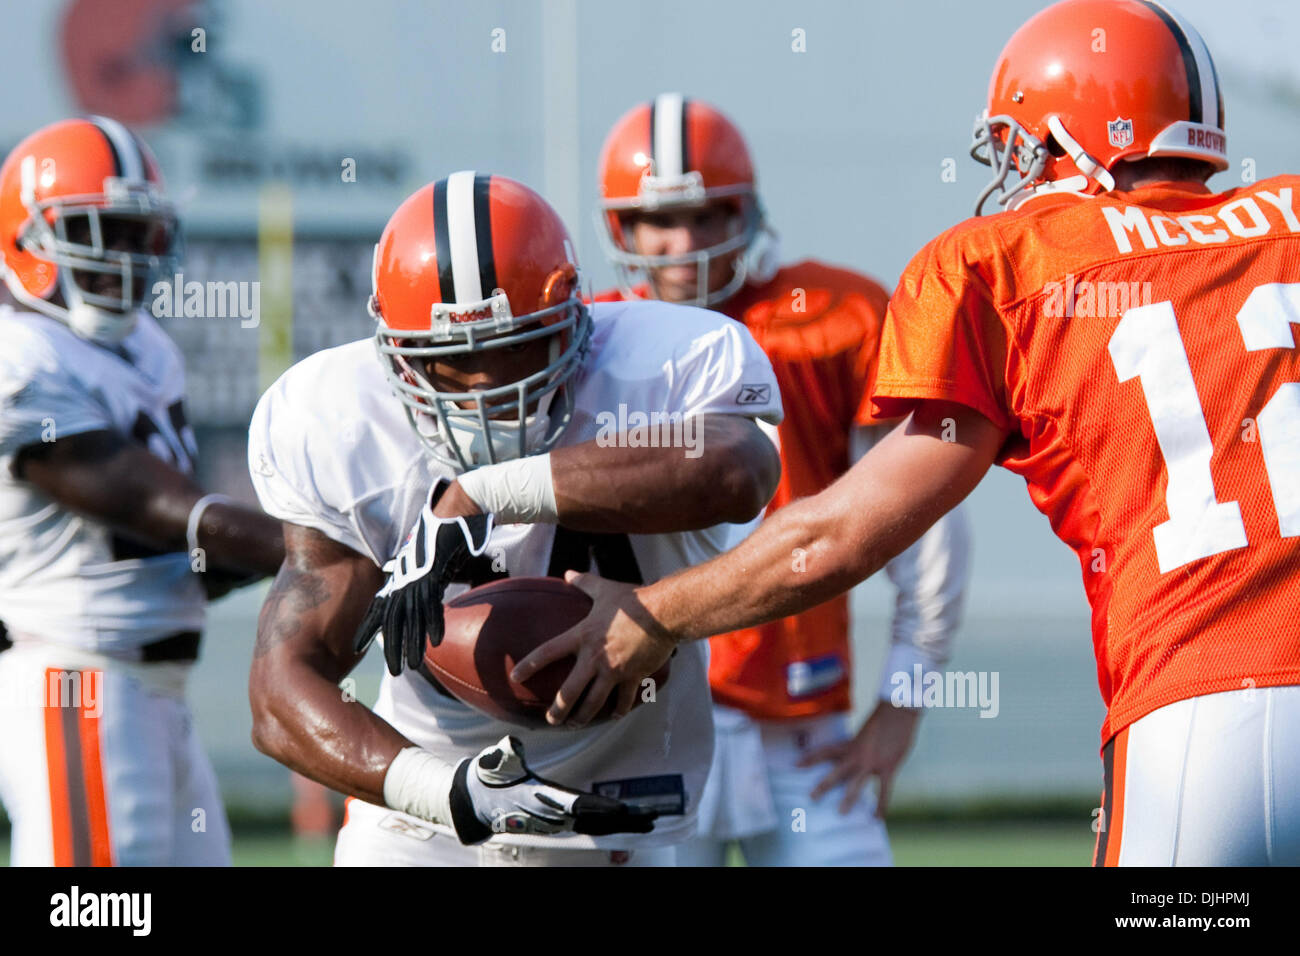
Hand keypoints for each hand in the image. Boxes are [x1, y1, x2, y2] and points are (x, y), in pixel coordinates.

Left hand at [353, 479, 492, 675]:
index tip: (357, 647)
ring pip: (410, 616)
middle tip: (392, 671)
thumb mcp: (431, 562)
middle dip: (391, 646)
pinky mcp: (434, 572)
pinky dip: (433, 623)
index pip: (380, 606)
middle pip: (392, 618)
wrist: (454, 511)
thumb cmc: (444, 534)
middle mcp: (404, 577)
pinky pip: (432, 602)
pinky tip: (433, 642)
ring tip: (411, 667)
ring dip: (411, 643)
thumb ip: (427, 581)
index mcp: (400, 576)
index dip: (368, 627)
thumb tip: (429, 598)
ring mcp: (417, 576)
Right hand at [446, 735, 658, 843]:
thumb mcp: (497, 762)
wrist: (477, 803)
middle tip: (652, 816)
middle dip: (624, 819)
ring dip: (622, 823)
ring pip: (595, 825)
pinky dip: (610, 824)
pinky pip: (589, 825)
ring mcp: (557, 821)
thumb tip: (511, 746)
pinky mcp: (559, 822)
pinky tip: (626, 820)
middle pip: (595, 820)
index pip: (578, 805)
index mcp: (543, 799)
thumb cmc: (490, 778)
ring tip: (648, 818)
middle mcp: (553, 815)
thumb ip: (507, 754)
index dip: (601, 808)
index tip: (623, 809)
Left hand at [510, 570, 676, 726]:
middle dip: (558, 709)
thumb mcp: (604, 589)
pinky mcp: (633, 677)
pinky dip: (619, 710)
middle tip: (551, 720)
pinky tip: (614, 715)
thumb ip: (584, 583)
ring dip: (583, 717)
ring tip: (574, 725)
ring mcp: (614, 670)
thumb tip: (569, 573)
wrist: (663, 614)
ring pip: (594, 702)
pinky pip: (624, 700)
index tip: (516, 676)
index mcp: (582, 636)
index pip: (548, 652)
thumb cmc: (634, 600)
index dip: (530, 664)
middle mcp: (595, 657)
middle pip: (570, 691)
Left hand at [797, 701, 920, 816]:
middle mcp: (857, 754)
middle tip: (811, 797)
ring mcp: (871, 762)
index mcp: (850, 744)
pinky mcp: (887, 768)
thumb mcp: (866, 730)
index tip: (795, 764)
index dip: (810, 757)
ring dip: (848, 799)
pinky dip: (881, 806)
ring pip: (855, 784)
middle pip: (836, 772)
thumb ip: (861, 745)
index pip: (825, 751)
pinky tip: (877, 818)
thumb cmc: (884, 718)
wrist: (898, 711)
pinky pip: (884, 791)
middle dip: (823, 785)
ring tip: (840, 813)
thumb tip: (860, 755)